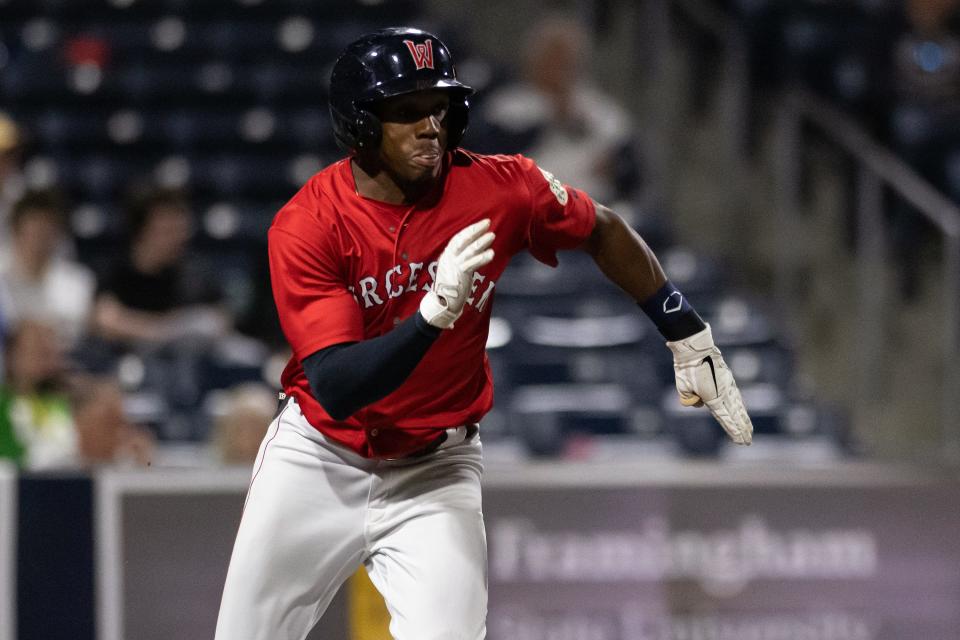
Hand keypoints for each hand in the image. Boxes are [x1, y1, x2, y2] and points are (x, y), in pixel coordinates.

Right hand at [420, 219, 494, 328]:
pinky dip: (482, 258)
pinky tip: (491, 254)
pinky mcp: (459, 275)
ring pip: (469, 251)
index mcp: (447, 255)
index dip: (470, 230)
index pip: (458, 238)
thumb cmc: (451, 287)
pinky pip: (472, 264)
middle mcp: (449, 258)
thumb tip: (476, 249)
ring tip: (492, 235)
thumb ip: (463, 259)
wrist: (442, 303)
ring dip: (481, 242)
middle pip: (462, 240)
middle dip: (475, 230)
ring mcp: (453, 266)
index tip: (481, 224)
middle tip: (488, 223)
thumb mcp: (454, 269)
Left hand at [666, 324, 752, 444]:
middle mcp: (723, 393)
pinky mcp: (727, 379)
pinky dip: (740, 405)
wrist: (696, 348)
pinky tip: (742, 410)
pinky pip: (735, 396)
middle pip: (735, 415)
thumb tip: (700, 403)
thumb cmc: (686, 368)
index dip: (733, 430)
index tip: (740, 441)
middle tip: (747, 442)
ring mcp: (728, 385)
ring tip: (749, 430)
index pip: (725, 418)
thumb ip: (690, 399)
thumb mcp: (683, 387)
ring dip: (744, 419)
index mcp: (712, 397)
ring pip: (738, 406)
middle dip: (741, 429)